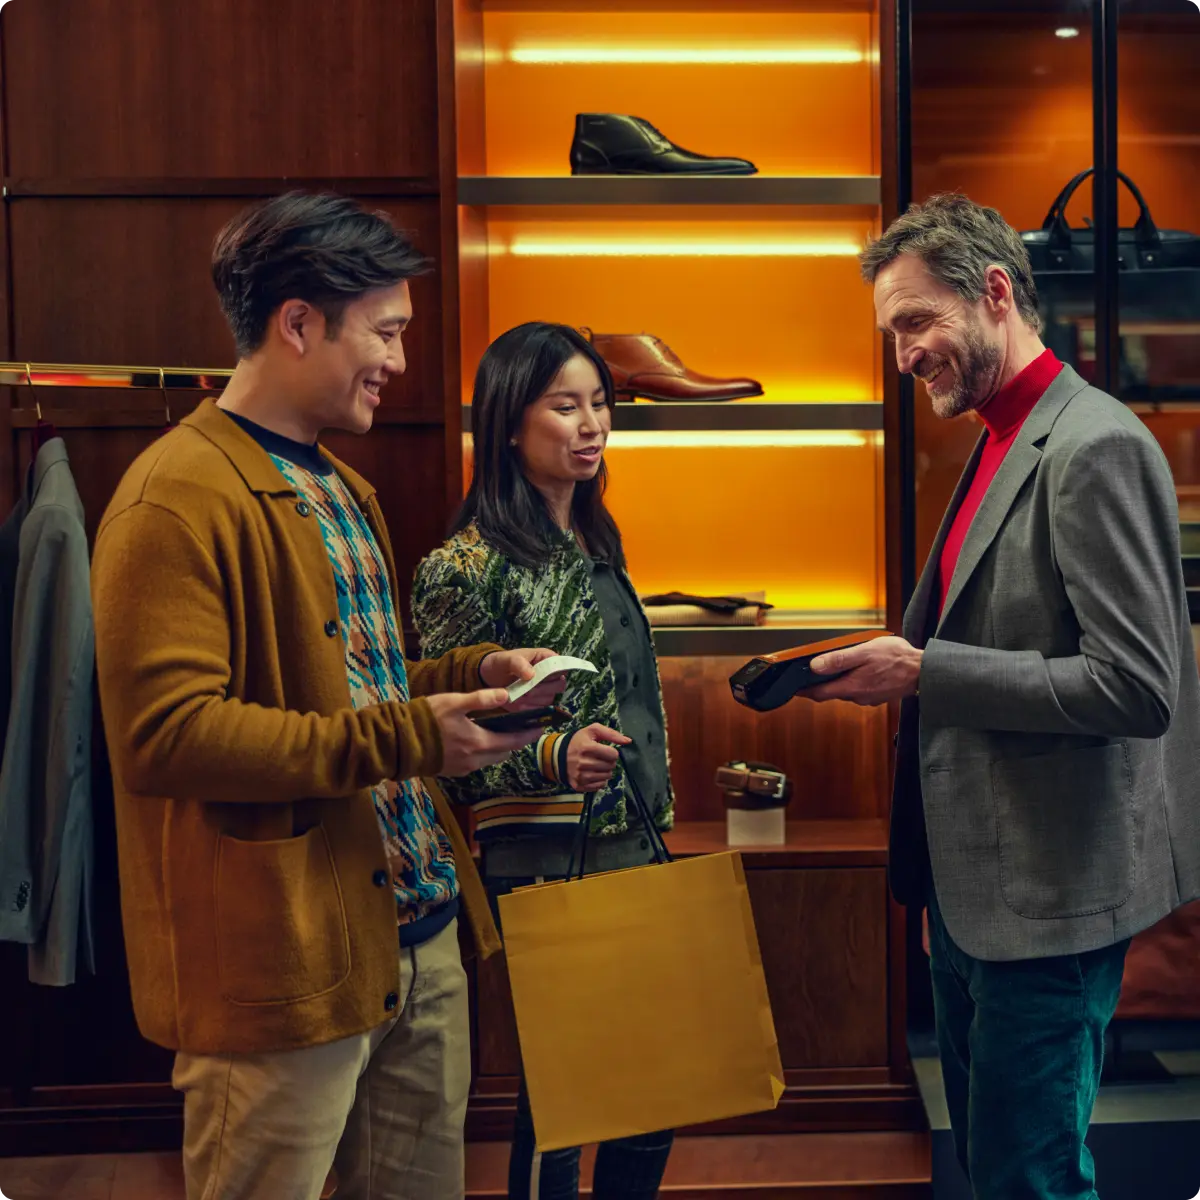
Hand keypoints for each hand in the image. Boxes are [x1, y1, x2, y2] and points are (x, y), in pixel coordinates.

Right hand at [425, 688, 543, 776]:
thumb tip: (507, 694)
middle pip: (504, 753)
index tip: (540, 727)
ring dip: (499, 748)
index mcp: (479, 742)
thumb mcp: (455, 702)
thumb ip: (481, 699)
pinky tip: (478, 741)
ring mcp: (463, 768)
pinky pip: (476, 763)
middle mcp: (474, 760)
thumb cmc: (426, 719)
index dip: (528, 735)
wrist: (400, 743)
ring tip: (502, 733)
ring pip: (490, 759)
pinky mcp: (452, 771)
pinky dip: (484, 753)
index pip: (513, 741)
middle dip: (515, 741)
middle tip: (523, 729)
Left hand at [479, 648, 567, 708]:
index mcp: (545, 658)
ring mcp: (545, 690)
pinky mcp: (537, 703)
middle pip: (559, 684)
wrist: (490, 678)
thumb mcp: (505, 660)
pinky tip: (517, 702)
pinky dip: (528, 707)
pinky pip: (539, 709)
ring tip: (518, 694)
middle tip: (527, 689)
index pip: (561, 665)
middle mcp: (549, 675)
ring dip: (534, 699)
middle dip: (543, 688)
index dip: (554, 672)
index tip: (539, 677)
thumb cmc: (501, 664)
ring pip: (549, 698)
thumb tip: (531, 674)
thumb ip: (518, 663)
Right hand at [566, 724, 631, 791]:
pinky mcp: (579, 785)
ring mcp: (580, 776)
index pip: (613, 754)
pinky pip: (600, 785)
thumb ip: (611, 734)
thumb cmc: (578, 741)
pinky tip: (593, 773)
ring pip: (607, 776)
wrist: (557, 756)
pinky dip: (600, 779)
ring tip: (597, 764)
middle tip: (600, 757)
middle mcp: (583, 763)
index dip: (612, 752)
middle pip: (611, 766)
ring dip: (605, 770)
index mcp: (586, 747)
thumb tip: (628, 741)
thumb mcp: (592, 731)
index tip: (605, 750)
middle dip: (609, 761)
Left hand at [805, 636, 922, 706]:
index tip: (792, 687)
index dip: (803, 691)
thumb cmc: (897, 659)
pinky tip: (857, 670)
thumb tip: (815, 666)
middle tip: (809, 671)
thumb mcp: (864, 652)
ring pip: (845, 690)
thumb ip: (839, 660)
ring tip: (835, 665)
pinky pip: (858, 689)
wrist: (925, 671)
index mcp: (851, 687)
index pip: (818, 694)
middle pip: (830, 692)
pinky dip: (852, 681)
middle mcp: (858, 697)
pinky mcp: (877, 696)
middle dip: (819, 683)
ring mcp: (868, 698)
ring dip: (838, 681)